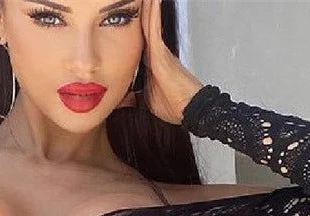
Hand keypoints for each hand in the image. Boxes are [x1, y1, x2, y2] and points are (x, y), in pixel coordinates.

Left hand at [116, 0, 204, 123]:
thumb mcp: (145, 101)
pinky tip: (152, 0)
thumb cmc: (173, 106)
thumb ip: (133, 96)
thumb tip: (120, 100)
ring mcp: (159, 51)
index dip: (132, 25)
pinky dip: (152, 13)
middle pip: (143, 26)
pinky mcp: (161, 53)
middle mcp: (155, 53)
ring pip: (148, 22)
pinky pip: (153, 28)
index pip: (137, 39)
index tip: (125, 13)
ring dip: (147, 6)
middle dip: (141, 9)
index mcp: (150, 63)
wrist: (188, 110)